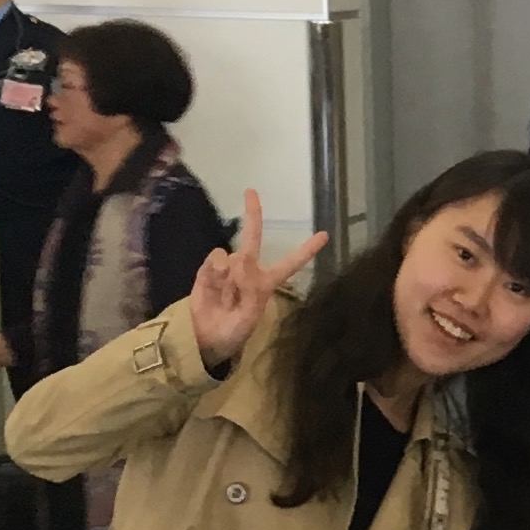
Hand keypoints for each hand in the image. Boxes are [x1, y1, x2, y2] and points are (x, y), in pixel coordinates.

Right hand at [189, 190, 327, 374]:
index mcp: (266, 283)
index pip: (290, 264)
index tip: (324, 234)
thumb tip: (239, 262)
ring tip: (225, 297)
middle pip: (253, 236)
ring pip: (233, 256)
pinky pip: (215, 259)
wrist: (204, 339)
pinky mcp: (208, 270)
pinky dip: (215, 272)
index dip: (306, 250)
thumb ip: (249, 292)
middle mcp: (248, 270)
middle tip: (251, 191)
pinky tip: (214, 287)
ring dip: (229, 275)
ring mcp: (227, 268)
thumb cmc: (233, 332)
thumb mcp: (247, 319)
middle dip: (253, 213)